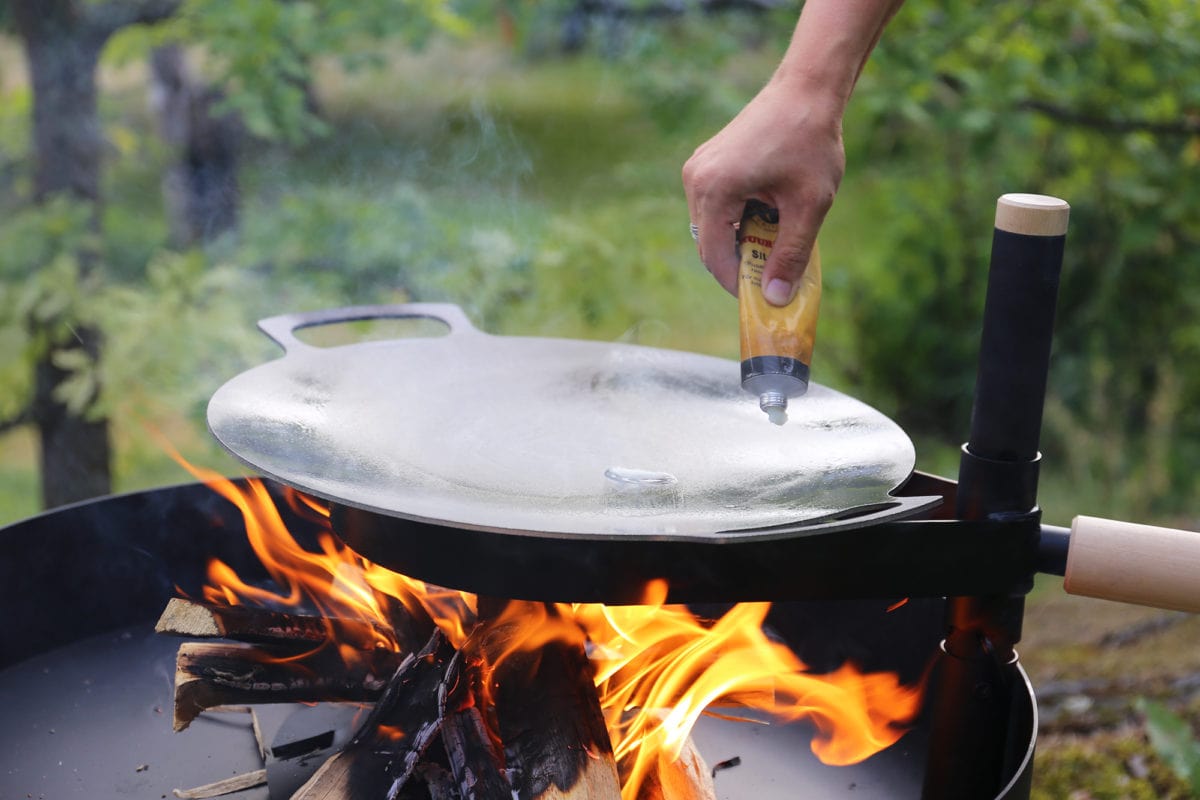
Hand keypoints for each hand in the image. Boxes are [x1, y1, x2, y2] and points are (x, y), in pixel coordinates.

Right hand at [682, 78, 844, 304]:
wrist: (806, 90)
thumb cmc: (811, 143)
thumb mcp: (809, 207)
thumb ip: (791, 255)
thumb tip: (776, 299)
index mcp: (715, 189)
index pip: (714, 256)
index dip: (736, 284)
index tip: (763, 297)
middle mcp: (696, 179)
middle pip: (708, 243)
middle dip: (738, 264)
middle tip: (772, 273)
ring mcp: (697, 168)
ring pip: (709, 226)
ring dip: (738, 241)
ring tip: (775, 238)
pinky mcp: (705, 162)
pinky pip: (713, 206)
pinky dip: (735, 220)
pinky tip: (767, 214)